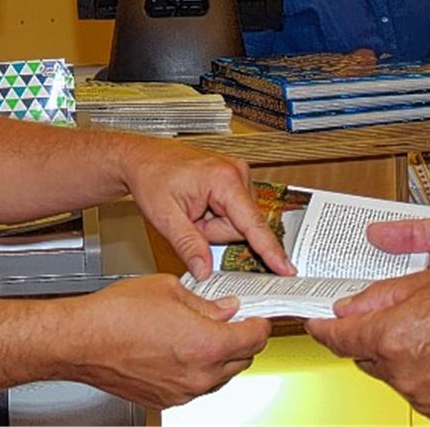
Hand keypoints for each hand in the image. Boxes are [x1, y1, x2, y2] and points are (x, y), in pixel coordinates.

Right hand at [64, 273, 271, 408]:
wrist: (82, 341)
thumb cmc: (116, 314)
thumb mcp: (168, 290)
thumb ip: (204, 302)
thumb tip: (224, 308)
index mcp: (206, 344)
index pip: (254, 338)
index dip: (260, 323)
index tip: (259, 317)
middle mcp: (199, 375)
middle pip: (243, 359)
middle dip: (243, 339)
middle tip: (234, 320)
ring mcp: (183, 391)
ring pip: (221, 376)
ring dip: (222, 356)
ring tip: (204, 331)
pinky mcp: (167, 399)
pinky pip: (197, 385)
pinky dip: (199, 368)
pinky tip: (183, 348)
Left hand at [122, 142, 293, 278]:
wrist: (142, 158)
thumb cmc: (151, 176)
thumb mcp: (165, 217)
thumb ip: (188, 246)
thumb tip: (205, 271)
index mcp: (223, 179)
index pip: (252, 223)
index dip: (270, 249)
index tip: (287, 268)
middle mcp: (236, 173)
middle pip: (241, 227)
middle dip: (213, 232)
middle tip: (189, 219)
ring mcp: (236, 175)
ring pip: (237, 223)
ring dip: (213, 226)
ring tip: (192, 210)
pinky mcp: (233, 180)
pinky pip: (233, 214)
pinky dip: (215, 217)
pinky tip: (199, 207)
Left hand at [305, 269, 429, 422]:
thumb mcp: (422, 283)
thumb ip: (377, 296)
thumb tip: (347, 306)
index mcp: (388, 336)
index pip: (337, 337)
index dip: (323, 328)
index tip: (316, 322)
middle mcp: (399, 370)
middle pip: (362, 355)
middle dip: (365, 338)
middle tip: (383, 319)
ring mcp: (418, 393)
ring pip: (389, 372)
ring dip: (394, 355)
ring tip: (427, 333)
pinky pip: (414, 389)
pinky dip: (418, 373)